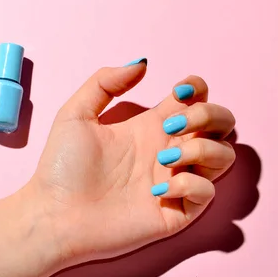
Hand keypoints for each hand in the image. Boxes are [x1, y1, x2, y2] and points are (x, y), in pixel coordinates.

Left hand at [23, 60, 235, 265]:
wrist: (54, 213)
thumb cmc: (62, 167)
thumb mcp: (76, 113)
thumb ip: (105, 82)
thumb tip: (141, 63)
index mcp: (150, 127)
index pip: (195, 100)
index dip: (198, 88)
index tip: (178, 91)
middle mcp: (167, 151)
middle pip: (221, 124)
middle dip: (210, 114)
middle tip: (173, 124)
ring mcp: (174, 181)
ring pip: (223, 156)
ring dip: (204, 149)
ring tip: (165, 156)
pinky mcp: (174, 212)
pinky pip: (206, 193)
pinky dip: (192, 184)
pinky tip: (159, 188)